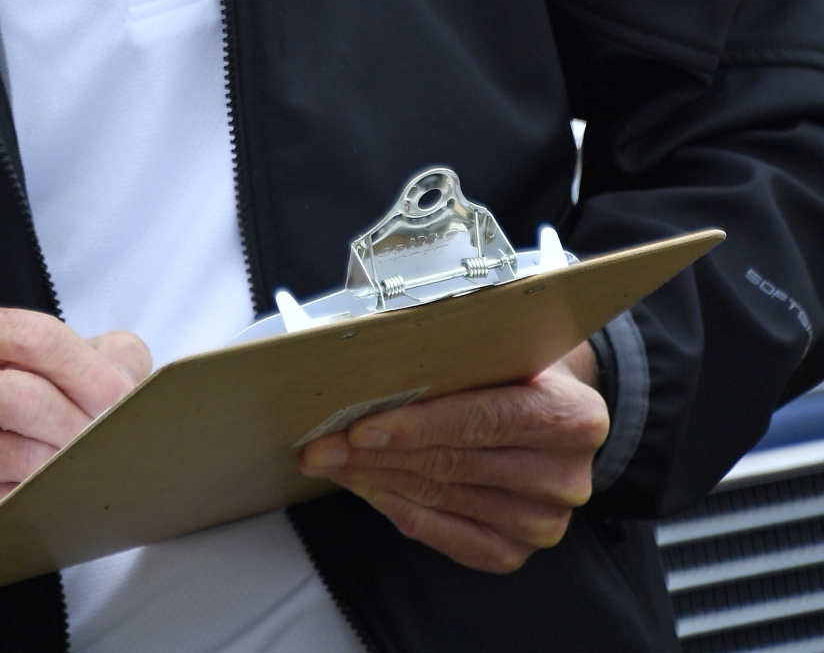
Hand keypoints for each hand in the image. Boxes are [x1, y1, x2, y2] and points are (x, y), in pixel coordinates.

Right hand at [0, 301, 150, 558]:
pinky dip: (44, 503)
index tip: (125, 399)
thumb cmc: (9, 398)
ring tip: (90, 466)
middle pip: (26, 397)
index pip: (35, 337)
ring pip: (21, 457)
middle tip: (115, 440)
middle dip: (84, 423)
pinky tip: (56, 496)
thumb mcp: (46, 356)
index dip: (90, 371)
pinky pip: (9, 506)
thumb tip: (133, 384)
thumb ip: (100, 353)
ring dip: (68, 467)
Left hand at [297, 342, 608, 571]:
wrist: (557, 409)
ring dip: (377, 479)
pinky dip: (399, 508)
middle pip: (455, 463)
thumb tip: (377, 359)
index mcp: (575, 416)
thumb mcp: (505, 346)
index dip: (418, 424)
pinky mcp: (515, 551)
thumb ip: (462, 357)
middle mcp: (566, 477)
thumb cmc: (518, 368)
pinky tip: (365, 486)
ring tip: (331, 460)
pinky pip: (446, 535)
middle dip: (378, 453)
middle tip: (323, 443)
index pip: (484, 420)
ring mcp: (542, 522)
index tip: (361, 426)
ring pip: (442, 498)